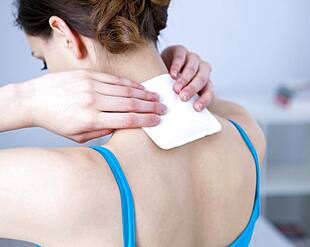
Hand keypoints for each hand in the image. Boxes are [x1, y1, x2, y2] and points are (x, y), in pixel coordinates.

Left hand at [21, 70, 166, 142]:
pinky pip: (114, 79)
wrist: (34, 100)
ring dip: (143, 94)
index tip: (157, 121)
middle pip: (130, 104)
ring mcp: (91, 86)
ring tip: (156, 97)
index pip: (126, 120)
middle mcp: (93, 101)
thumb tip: (120, 127)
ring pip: (125, 90)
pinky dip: (129, 84)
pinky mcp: (88, 75)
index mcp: (91, 120)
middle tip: (164, 108)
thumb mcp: (77, 136)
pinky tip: (139, 87)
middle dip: (150, 107)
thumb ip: (100, 132)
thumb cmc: (56, 121)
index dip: (145, 121)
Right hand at [161, 45, 213, 111]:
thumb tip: (181, 121)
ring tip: (176, 88)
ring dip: (184, 79)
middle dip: (192, 89)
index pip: (209, 92)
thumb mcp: (180, 93)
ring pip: (192, 68)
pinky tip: (172, 75)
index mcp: (205, 82)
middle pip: (202, 79)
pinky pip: (181, 57)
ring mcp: (193, 58)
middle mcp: (202, 69)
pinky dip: (177, 66)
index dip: (204, 100)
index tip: (196, 108)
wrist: (161, 65)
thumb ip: (183, 102)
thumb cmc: (172, 85)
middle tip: (183, 97)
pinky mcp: (181, 50)